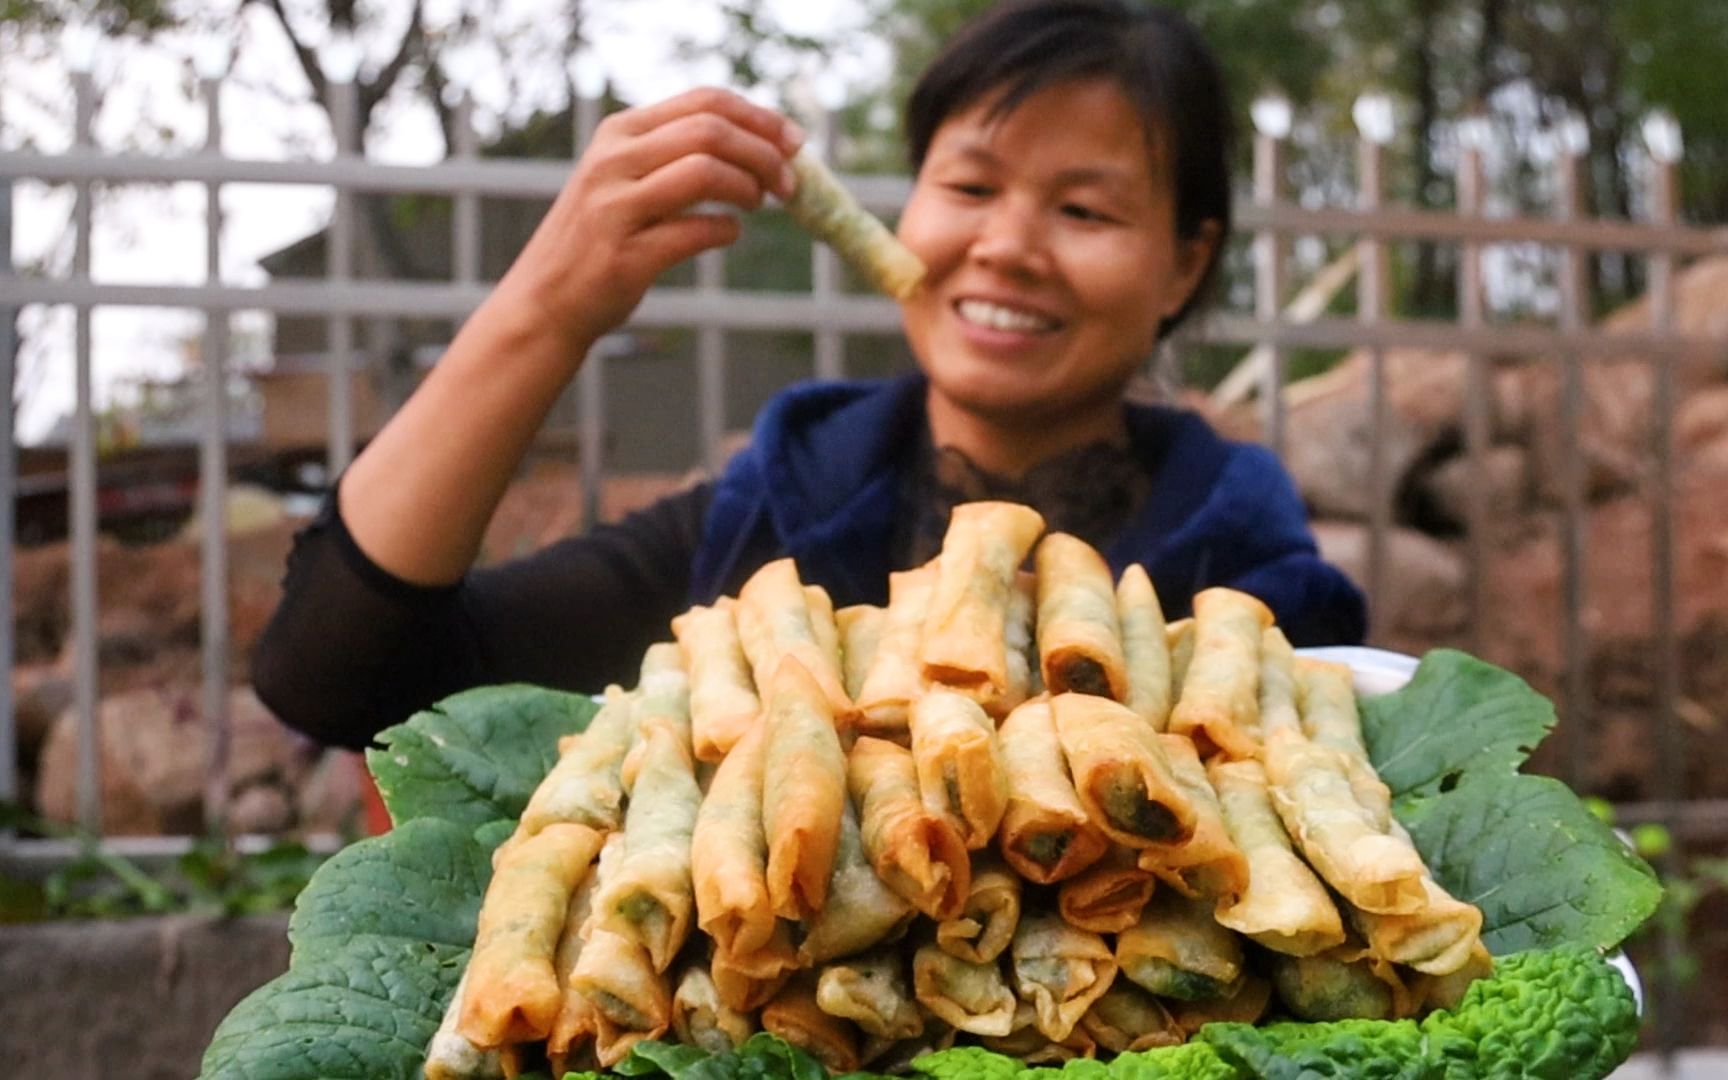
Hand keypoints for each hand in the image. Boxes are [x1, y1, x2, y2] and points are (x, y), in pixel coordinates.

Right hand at [499, 87, 803, 351]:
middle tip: (789, 183)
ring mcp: (615, 207)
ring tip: (757, 205)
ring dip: (748, 188)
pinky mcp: (624, 256)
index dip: (759, 117)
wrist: (546, 302)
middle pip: (710, 132)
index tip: (794, 141)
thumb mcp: (625, 179)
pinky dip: (724, 230)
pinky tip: (727, 233)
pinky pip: (695, 231)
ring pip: (705, 172)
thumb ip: (675, 155)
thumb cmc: (601, 239)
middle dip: (764, 154)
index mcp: (619, 134)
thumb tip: (760, 144)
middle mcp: (612, 162)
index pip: (704, 102)